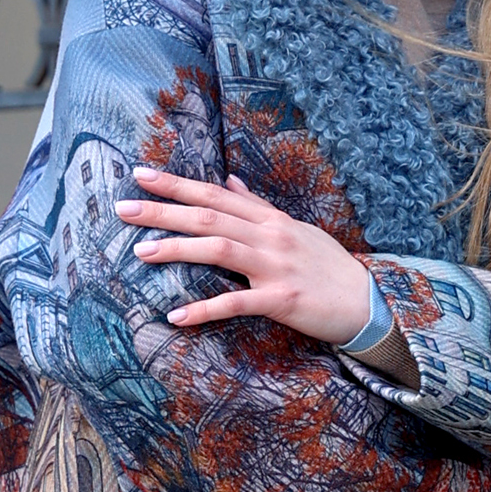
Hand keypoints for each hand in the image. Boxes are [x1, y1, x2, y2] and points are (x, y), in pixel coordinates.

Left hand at [114, 169, 373, 343]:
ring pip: (218, 248)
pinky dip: (204, 308)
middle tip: (123, 208)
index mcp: (270, 218)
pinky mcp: (282, 300)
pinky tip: (176, 316)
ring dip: (176, 248)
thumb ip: (258, 207)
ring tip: (139, 252)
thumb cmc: (328, 266)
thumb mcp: (296, 228)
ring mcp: (276, 266)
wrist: (367, 300)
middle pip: (209, 214)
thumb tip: (231, 181)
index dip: (177, 183)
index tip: (141, 175)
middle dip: (163, 210)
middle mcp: (270, 236)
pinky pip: (236, 302)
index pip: (215, 193)